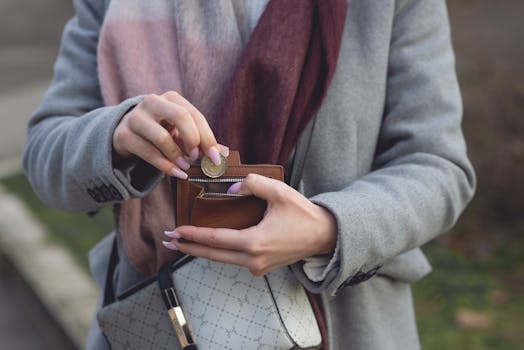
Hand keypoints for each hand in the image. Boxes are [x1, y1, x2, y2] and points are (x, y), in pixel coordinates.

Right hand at [113, 91, 226, 178]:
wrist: (126, 133)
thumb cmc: (161, 131)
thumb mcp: (180, 132)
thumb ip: (200, 140)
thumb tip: (223, 154)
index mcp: (171, 98)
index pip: (194, 115)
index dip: (207, 137)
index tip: (215, 158)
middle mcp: (153, 103)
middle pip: (180, 116)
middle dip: (193, 139)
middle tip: (197, 157)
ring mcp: (136, 118)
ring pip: (162, 137)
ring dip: (177, 156)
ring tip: (185, 167)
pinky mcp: (124, 135)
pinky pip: (148, 152)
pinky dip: (164, 166)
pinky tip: (176, 173)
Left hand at [163, 173, 337, 275]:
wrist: (324, 236)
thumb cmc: (303, 214)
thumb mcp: (279, 192)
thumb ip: (253, 184)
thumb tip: (232, 189)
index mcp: (254, 243)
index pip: (215, 239)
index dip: (193, 235)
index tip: (175, 231)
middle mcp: (253, 260)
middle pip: (212, 255)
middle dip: (188, 247)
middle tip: (168, 240)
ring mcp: (257, 266)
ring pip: (222, 259)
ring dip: (202, 250)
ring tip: (184, 241)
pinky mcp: (261, 267)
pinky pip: (233, 259)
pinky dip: (219, 251)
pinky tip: (210, 243)